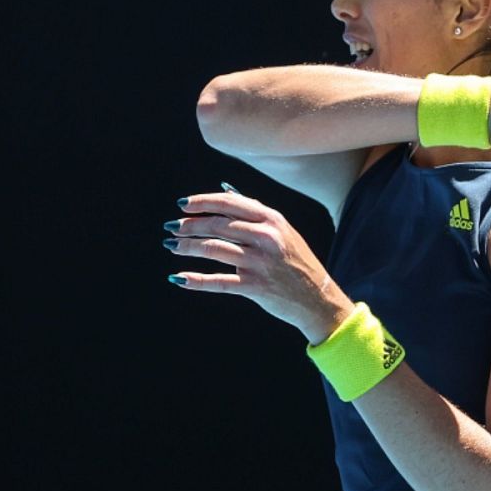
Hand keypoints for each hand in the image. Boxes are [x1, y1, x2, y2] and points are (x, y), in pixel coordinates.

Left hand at [164, 189, 354, 342]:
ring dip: (187, 247)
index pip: (230, 203)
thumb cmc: (297, 263)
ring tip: (172, 246)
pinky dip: (195, 280)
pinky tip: (178, 278)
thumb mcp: (284, 232)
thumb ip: (256, 212)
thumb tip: (224, 191)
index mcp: (273, 220)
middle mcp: (267, 238)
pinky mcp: (256, 286)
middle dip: (189, 225)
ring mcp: (261, 263)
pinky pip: (218, 281)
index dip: (202, 202)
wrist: (318, 299)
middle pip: (218, 225)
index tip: (182, 205)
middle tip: (172, 228)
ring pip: (214, 249)